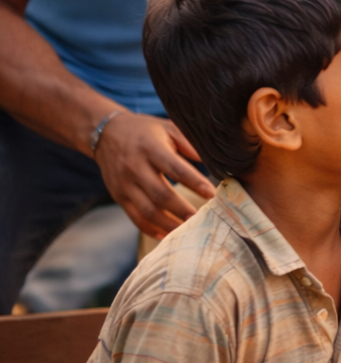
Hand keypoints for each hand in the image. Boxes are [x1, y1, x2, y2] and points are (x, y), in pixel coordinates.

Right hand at [94, 113, 217, 237]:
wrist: (105, 134)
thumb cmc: (145, 131)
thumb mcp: (168, 128)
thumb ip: (189, 144)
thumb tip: (213, 160)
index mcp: (151, 149)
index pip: (175, 169)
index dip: (194, 182)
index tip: (212, 193)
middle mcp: (135, 168)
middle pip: (161, 194)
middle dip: (182, 209)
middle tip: (201, 219)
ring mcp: (125, 184)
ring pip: (147, 210)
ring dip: (169, 224)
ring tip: (187, 230)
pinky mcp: (118, 196)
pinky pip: (134, 217)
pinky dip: (151, 229)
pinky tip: (166, 234)